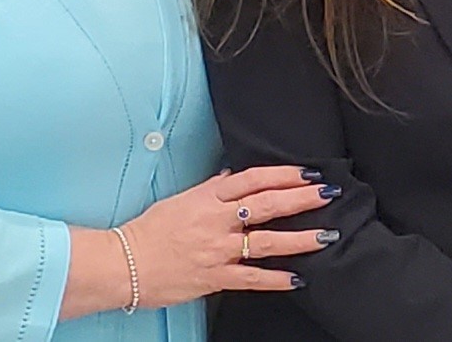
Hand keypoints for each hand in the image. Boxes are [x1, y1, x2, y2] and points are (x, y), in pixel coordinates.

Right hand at [121, 165, 334, 309]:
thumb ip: (211, 189)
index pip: (254, 179)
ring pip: (266, 241)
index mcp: (208, 198)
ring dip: (300, 238)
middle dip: (302, 198)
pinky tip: (297, 278)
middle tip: (329, 193)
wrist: (123, 264)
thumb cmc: (148, 232)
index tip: (308, 173)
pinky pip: (251, 277)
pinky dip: (276, 278)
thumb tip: (231, 177)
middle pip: (267, 204)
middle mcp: (216, 221)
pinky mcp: (213, 277)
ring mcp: (217, 250)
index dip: (284, 174)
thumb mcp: (181, 200)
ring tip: (326, 235)